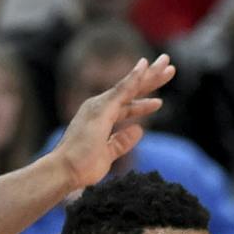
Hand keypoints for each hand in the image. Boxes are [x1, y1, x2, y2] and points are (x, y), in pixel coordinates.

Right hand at [51, 55, 173, 190]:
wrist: (64, 170)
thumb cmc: (81, 166)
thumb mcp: (107, 154)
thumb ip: (122, 141)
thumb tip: (139, 129)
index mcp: (100, 117)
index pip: (127, 106)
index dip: (144, 102)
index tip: (159, 100)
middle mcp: (99, 107)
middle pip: (131, 90)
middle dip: (151, 78)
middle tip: (169, 66)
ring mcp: (100, 106)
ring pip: (130, 86)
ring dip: (149, 74)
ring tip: (168, 63)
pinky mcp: (101, 108)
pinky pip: (122, 90)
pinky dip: (134, 78)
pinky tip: (145, 66)